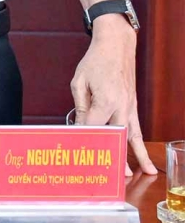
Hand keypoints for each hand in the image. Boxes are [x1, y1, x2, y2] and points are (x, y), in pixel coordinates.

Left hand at [72, 16, 155, 175]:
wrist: (116, 47)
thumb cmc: (95, 62)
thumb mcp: (79, 82)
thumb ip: (80, 106)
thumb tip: (79, 127)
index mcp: (105, 100)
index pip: (92, 127)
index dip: (83, 139)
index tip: (76, 151)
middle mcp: (121, 107)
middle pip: (113, 136)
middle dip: (108, 155)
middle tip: (102, 173)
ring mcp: (130, 109)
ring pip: (129, 137)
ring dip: (130, 157)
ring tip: (130, 176)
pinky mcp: (133, 108)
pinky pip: (137, 131)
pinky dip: (140, 147)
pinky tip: (145, 163)